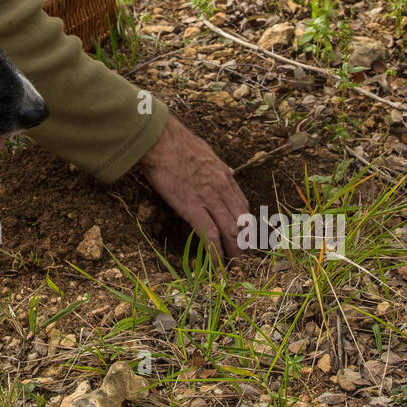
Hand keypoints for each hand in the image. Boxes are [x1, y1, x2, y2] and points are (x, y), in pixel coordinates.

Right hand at [139, 114, 250, 259]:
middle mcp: (222, 188)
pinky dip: (215, 252)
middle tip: (244, 258)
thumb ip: (217, 164)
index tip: (246, 236)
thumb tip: (225, 170)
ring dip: (234, 251)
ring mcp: (209, 198)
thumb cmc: (176, 141)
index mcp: (224, 175)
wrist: (161, 139)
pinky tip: (217, 264)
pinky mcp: (192, 207)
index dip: (246, 224)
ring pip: (231, 230)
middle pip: (241, 221)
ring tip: (235, 267)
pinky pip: (208, 234)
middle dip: (244, 242)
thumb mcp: (206, 151)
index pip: (243, 205)